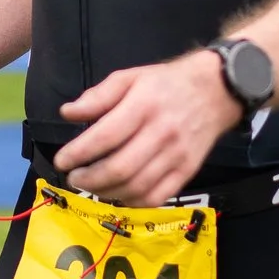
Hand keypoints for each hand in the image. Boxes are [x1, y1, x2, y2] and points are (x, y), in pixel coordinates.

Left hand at [53, 51, 244, 205]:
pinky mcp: (187, 171)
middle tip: (74, 177)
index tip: (62, 160)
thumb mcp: (130, 76)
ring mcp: (177, 155)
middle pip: (119, 168)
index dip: (79, 153)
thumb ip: (98, 96)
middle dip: (89, 179)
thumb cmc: (167, 82)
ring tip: (91, 186)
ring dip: (106, 193)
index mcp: (144, 104)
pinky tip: (118, 194)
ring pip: (136, 187)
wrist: (216, 90)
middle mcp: (161, 132)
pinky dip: (132, 202)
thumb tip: (68, 113)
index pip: (105, 136)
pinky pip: (156, 197)